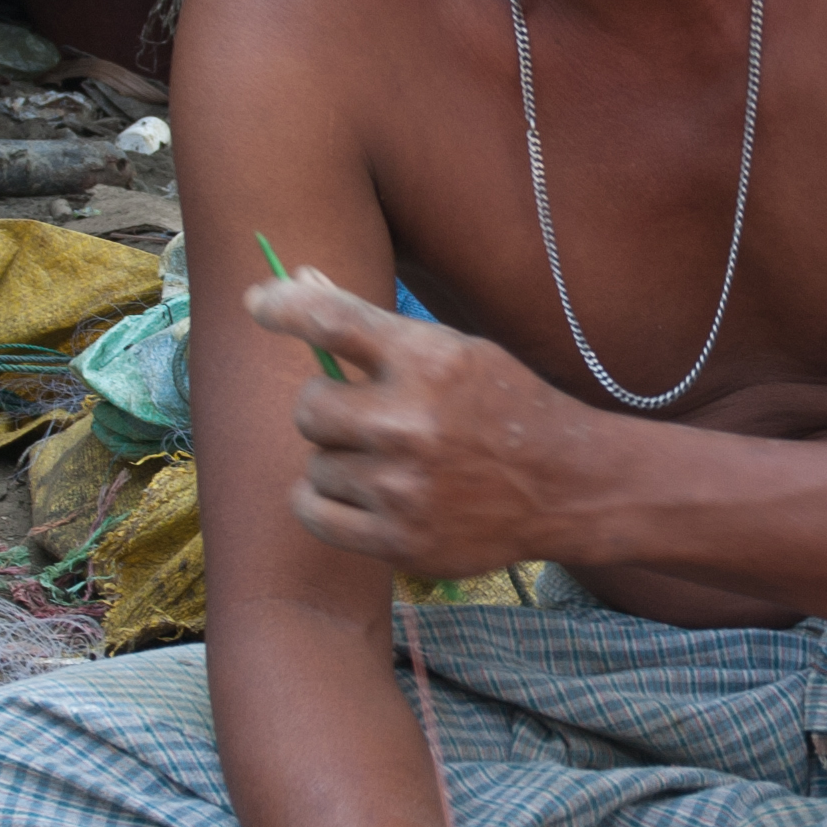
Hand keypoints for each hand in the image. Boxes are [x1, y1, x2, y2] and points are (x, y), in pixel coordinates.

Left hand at [247, 272, 590, 578]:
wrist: (568, 487)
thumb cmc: (504, 408)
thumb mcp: (456, 351)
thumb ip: (377, 330)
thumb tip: (299, 285)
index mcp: (431, 361)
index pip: (331, 321)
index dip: (282, 307)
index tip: (258, 303)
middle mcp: (411, 423)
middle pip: (310, 406)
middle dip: (327, 407)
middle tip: (361, 414)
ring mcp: (404, 488)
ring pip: (315, 464)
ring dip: (339, 461)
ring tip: (388, 463)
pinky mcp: (399, 541)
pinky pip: (313, 512)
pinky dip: (324, 502)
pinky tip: (359, 494)